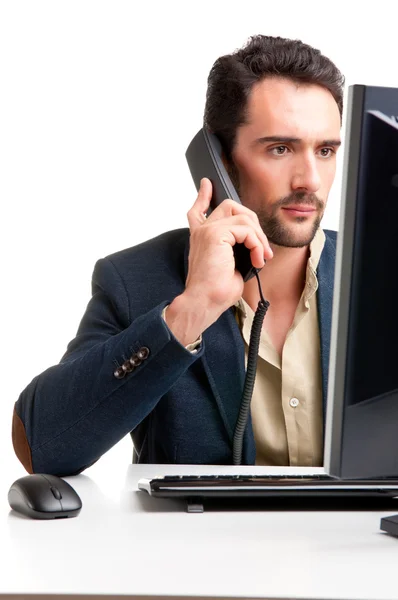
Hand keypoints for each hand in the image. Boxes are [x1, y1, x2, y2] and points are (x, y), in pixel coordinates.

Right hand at [165, 178, 272, 346]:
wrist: (205, 301)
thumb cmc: (216, 291)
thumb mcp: (231, 266)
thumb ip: (238, 249)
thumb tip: (257, 245)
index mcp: (201, 238)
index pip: (198, 211)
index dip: (203, 196)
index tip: (206, 184)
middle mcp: (201, 231)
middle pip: (230, 206)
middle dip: (252, 222)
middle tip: (262, 248)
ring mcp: (207, 230)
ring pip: (243, 217)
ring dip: (259, 238)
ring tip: (261, 258)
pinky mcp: (214, 234)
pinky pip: (246, 229)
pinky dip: (257, 244)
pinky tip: (257, 259)